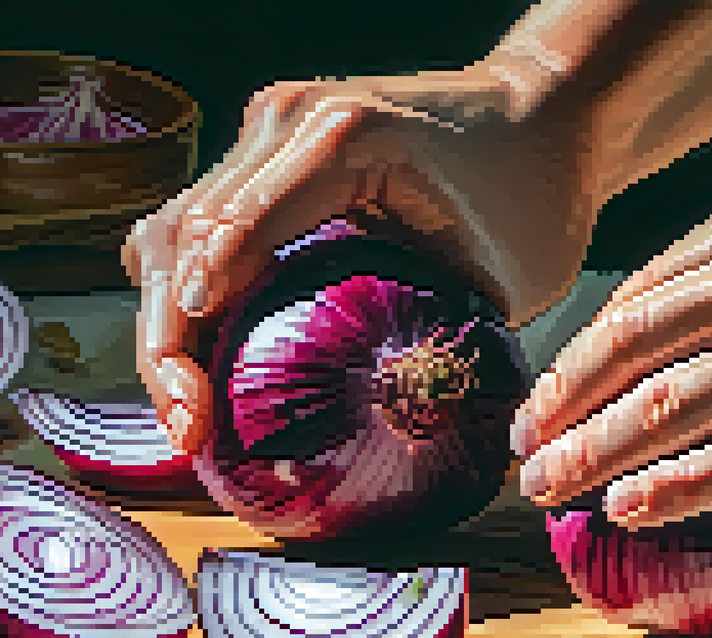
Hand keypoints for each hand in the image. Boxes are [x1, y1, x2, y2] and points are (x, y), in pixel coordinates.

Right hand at [125, 65, 590, 454]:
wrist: (548, 120)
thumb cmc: (536, 198)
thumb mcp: (506, 278)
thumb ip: (441, 344)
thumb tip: (388, 442)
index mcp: (343, 140)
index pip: (235, 230)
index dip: (196, 320)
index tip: (196, 400)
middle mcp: (288, 122)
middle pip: (182, 235)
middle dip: (165, 340)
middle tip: (188, 426)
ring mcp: (271, 133)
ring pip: (172, 230)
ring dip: (163, 322)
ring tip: (184, 410)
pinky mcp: (270, 155)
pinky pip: (201, 226)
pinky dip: (186, 294)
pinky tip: (200, 364)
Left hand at [511, 174, 711, 529]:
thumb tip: (691, 326)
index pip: (643, 298)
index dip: (580, 356)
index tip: (548, 399)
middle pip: (637, 349)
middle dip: (565, 410)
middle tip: (523, 454)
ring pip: (679, 407)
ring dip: (600, 454)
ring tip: (550, 490)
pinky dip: (684, 486)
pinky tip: (633, 508)